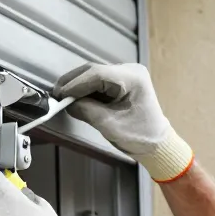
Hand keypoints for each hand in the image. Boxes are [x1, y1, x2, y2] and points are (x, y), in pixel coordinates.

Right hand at [52, 62, 193, 182]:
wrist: (157, 144)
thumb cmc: (141, 136)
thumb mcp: (109, 125)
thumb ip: (86, 110)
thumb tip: (67, 103)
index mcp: (133, 79)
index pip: (96, 74)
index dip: (75, 84)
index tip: (60, 94)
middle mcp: (130, 71)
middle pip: (93, 71)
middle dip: (73, 83)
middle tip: (56, 95)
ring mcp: (126, 76)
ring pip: (94, 75)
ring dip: (78, 86)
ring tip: (62, 98)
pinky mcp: (122, 83)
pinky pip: (99, 82)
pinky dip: (86, 90)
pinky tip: (75, 98)